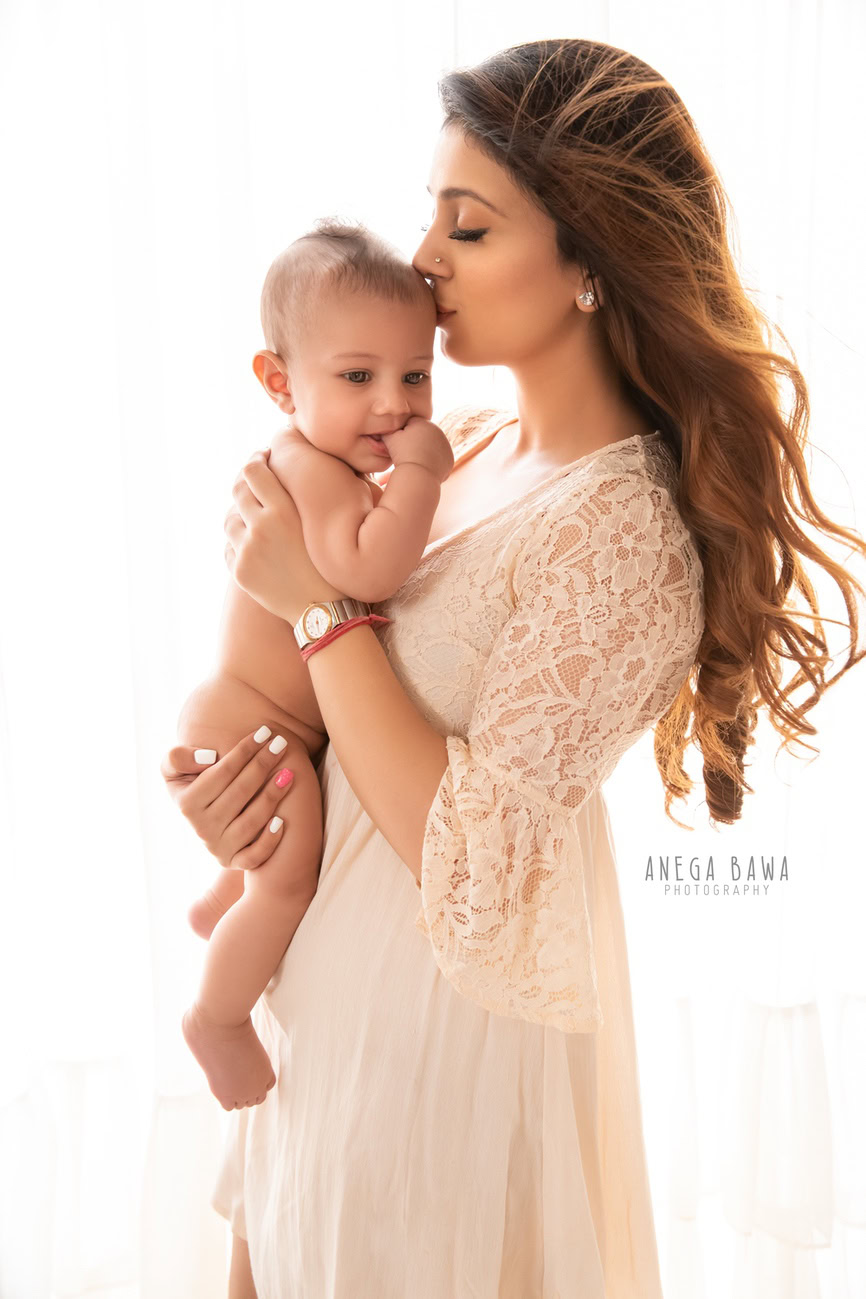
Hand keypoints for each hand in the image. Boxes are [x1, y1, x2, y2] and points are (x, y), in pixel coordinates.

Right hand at [159, 725, 296, 869]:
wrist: (206, 821)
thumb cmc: (196, 786)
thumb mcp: (175, 771)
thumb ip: (178, 759)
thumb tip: (208, 758)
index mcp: (187, 804)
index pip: (222, 772)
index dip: (244, 750)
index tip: (265, 732)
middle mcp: (202, 828)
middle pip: (239, 793)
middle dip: (262, 764)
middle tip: (281, 743)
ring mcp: (219, 848)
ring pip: (250, 823)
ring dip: (272, 796)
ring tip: (289, 772)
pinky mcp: (235, 862)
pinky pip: (253, 857)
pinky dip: (268, 841)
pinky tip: (282, 821)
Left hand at [224, 447, 345, 624]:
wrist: (324, 609)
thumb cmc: (333, 562)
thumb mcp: (321, 522)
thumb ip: (301, 496)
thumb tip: (285, 469)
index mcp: (283, 511)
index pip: (253, 470)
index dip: (255, 460)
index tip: (262, 458)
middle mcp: (261, 528)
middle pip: (238, 490)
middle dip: (244, 482)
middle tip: (254, 482)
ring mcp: (247, 551)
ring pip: (229, 519)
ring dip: (239, 515)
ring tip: (253, 517)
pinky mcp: (240, 571)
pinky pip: (229, 547)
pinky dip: (239, 543)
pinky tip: (253, 545)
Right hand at [379, 416, 453, 482]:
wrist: (418, 475)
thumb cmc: (402, 455)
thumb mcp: (389, 438)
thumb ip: (386, 429)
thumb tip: (383, 426)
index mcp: (424, 422)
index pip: (409, 425)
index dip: (401, 434)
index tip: (398, 445)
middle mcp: (438, 431)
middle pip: (422, 435)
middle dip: (414, 442)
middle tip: (405, 454)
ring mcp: (446, 446)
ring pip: (430, 447)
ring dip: (423, 451)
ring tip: (413, 460)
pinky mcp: (450, 460)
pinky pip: (437, 459)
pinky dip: (431, 462)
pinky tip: (423, 467)